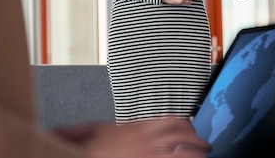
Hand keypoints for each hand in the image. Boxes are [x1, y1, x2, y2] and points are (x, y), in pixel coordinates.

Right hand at [52, 118, 210, 157]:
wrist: (81, 155)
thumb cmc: (89, 150)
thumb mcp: (92, 133)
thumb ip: (90, 128)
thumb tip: (70, 126)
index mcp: (134, 128)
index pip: (168, 120)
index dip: (183, 125)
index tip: (190, 130)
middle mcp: (145, 138)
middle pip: (180, 133)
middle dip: (195, 139)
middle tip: (204, 146)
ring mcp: (150, 153)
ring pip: (183, 149)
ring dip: (196, 152)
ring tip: (203, 156)